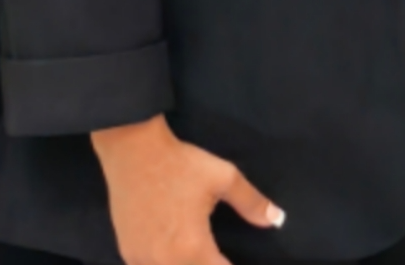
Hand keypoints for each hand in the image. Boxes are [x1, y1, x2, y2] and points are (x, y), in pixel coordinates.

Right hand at [90, 117, 282, 264]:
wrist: (133, 150)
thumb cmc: (180, 163)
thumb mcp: (224, 178)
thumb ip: (251, 203)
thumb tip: (277, 219)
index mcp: (192, 248)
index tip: (236, 261)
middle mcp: (165, 261)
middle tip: (220, 256)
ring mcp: (142, 258)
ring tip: (202, 256)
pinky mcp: (128, 251)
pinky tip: (176, 256)